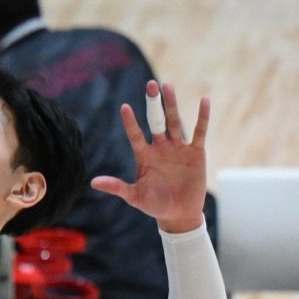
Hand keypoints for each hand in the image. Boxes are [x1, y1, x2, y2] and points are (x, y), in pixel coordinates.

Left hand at [90, 80, 207, 234]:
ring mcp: (178, 148)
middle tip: (151, 84)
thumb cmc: (155, 205)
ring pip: (174, 122)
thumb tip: (93, 182)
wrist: (179, 214)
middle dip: (153, 104)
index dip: (130, 122)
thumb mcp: (135, 196)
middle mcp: (160, 147)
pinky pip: (199, 131)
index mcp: (144, 156)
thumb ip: (117, 187)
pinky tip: (204, 101)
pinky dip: (202, 117)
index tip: (125, 107)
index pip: (135, 135)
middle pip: (156, 121)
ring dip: (172, 105)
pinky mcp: (195, 152)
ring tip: (168, 86)